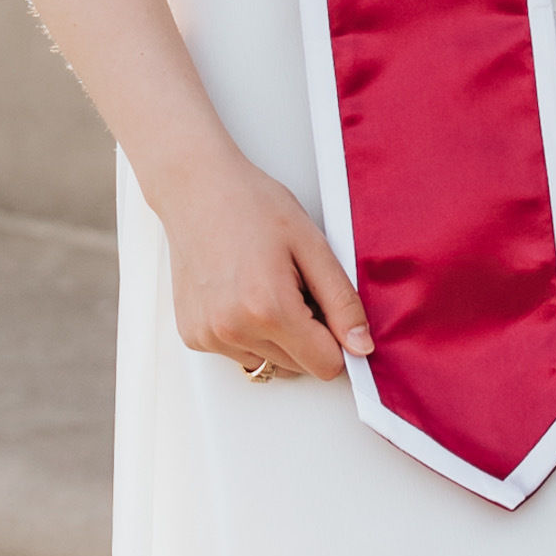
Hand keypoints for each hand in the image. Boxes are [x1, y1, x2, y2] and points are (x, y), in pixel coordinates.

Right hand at [161, 146, 369, 379]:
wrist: (195, 188)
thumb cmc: (251, 205)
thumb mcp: (312, 244)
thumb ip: (341, 301)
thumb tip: (361, 347)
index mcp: (268, 308)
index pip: (326, 365)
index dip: (338, 341)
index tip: (331, 312)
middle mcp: (233, 330)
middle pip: (298, 367)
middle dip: (307, 335)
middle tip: (295, 287)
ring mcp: (208, 336)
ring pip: (270, 363)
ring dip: (278, 338)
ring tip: (265, 288)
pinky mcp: (193, 336)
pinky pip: (240, 353)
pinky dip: (250, 333)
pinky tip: (241, 294)